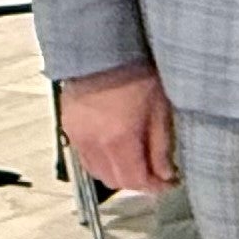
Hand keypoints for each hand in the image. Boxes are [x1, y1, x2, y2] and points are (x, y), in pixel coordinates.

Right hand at [61, 62, 174, 192]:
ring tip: (138, 163)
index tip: (169, 183)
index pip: (135, 180)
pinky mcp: (68, 127)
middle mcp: (93, 143)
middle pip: (114, 180)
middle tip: (157, 174)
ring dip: (118, 173)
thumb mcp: (160, 110)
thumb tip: (165, 174)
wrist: (101, 51)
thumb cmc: (136, 74)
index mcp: (119, 139)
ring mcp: (77, 136)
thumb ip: (161, 146)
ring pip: (97, 172)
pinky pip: (85, 157)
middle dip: (137, 182)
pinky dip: (101, 162)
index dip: (154, 187)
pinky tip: (117, 151)